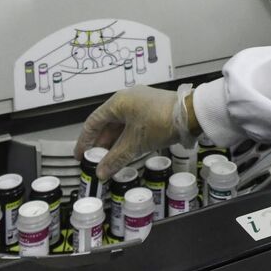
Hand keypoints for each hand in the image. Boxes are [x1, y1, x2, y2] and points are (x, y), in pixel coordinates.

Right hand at [74, 85, 196, 179]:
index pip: (93, 122)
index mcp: (118, 102)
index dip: (85, 140)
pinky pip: (132, 125)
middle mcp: (127, 99)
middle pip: (107, 123)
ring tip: (109, 160)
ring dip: (114, 143)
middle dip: (100, 143)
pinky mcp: (152, 110)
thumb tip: (101, 172)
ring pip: (121, 125)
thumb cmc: (160, 121)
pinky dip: (126, 139)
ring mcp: (140, 103)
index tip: (80, 154)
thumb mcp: (135, 143)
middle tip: (95, 160)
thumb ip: (115, 159)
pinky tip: (126, 152)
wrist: (190, 114)